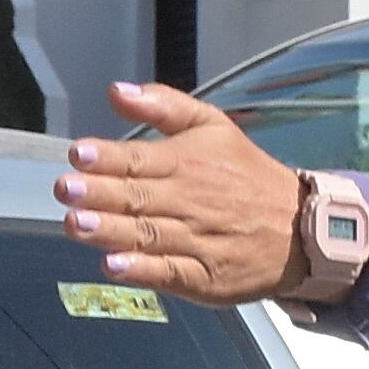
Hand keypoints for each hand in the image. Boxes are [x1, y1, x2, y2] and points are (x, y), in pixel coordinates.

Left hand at [56, 83, 313, 305]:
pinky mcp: (203, 276)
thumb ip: (162, 106)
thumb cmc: (246, 175)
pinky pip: (169, 272)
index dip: (107, 157)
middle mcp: (190, 200)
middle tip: (66, 188)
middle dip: (100, 192)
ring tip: (77, 223)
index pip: (140, 158)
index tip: (79, 153)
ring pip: (148, 234)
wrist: (302, 228)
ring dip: (110, 230)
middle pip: (138, 197)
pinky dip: (141, 270)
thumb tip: (116, 91)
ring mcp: (197, 240)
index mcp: (188, 161)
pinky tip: (112, 266)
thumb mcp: (213, 127)